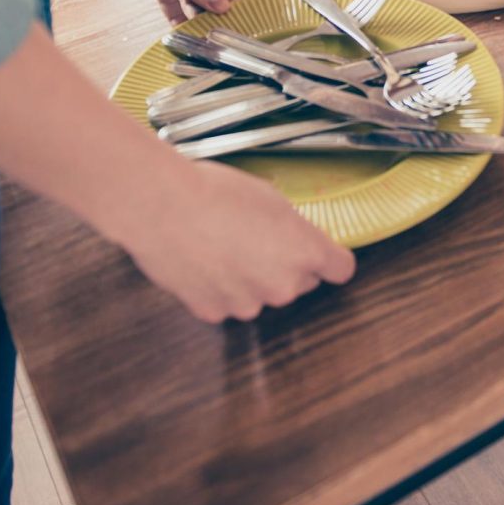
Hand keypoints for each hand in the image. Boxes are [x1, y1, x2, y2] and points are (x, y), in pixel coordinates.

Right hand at [114, 156, 355, 321]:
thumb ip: (291, 228)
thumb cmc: (214, 192)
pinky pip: (226, 302)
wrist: (163, 207)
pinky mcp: (215, 312)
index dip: (329, 258)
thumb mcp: (270, 197)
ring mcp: (248, 303)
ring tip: (221, 245)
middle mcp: (283, 285)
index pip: (341, 268)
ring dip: (249, 278)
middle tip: (255, 237)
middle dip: (284, 264)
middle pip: (299, 281)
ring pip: (260, 293)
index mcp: (304, 251)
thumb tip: (292, 240)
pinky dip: (218, 288)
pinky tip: (202, 261)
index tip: (322, 254)